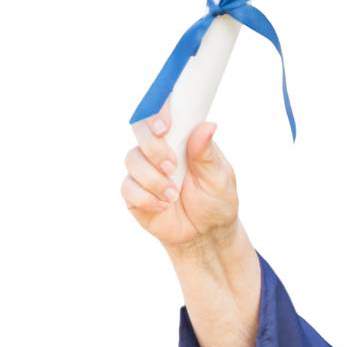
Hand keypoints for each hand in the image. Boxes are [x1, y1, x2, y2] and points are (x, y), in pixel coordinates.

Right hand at [121, 103, 240, 254]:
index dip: (158, 112)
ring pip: (132, 159)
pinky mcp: (134, 192)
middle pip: (140, 129)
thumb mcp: (219, 178)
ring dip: (153, 179)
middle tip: (172, 167)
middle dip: (153, 147)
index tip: (164, 127)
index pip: (163, 113)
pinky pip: (128, 187)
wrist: (206, 234)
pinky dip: (146, 197)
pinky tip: (163, 206)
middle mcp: (158, 148)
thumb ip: (207, 153)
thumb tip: (208, 125)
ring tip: (174, 195)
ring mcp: (144, 169)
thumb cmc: (215, 201)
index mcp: (181, 137)